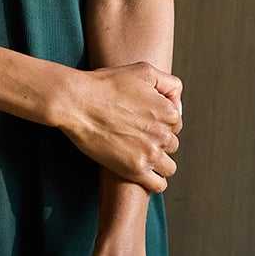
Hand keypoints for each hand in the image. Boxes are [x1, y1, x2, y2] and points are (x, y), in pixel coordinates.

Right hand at [53, 60, 182, 190]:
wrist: (76, 103)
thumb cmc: (106, 85)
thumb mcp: (143, 71)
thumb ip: (168, 84)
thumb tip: (178, 106)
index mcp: (168, 111)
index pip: (175, 125)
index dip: (160, 123)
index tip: (143, 122)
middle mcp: (162, 133)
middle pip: (171, 145)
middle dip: (157, 142)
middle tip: (136, 137)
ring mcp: (149, 153)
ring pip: (168, 167)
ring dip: (157, 162)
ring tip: (139, 156)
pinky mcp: (135, 170)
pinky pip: (158, 185)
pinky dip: (154, 181)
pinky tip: (141, 172)